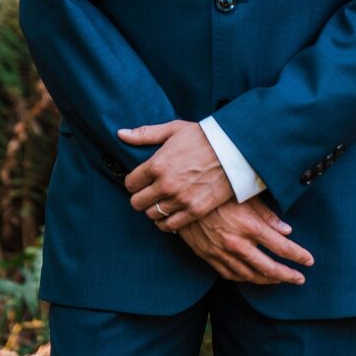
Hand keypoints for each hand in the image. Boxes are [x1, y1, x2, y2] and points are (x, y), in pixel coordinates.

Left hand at [118, 120, 233, 229]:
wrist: (234, 149)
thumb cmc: (203, 136)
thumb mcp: (173, 129)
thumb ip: (145, 134)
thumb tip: (120, 134)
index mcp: (157, 164)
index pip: (130, 183)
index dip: (134, 182)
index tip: (141, 180)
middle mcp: (165, 185)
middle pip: (137, 203)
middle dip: (140, 197)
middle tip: (149, 192)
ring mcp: (180, 199)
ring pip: (152, 215)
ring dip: (154, 208)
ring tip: (161, 201)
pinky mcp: (194, 211)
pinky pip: (169, 225)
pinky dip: (166, 222)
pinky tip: (170, 213)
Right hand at [176, 194, 314, 285]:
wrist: (181, 198)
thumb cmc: (217, 191)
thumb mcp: (245, 196)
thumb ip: (267, 215)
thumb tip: (287, 231)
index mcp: (249, 226)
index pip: (282, 247)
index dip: (298, 256)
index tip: (309, 261)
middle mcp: (237, 243)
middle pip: (269, 268)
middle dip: (288, 275)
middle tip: (300, 279)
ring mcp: (222, 253)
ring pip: (251, 276)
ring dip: (268, 280)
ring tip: (280, 279)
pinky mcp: (209, 258)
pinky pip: (231, 275)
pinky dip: (245, 279)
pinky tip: (253, 276)